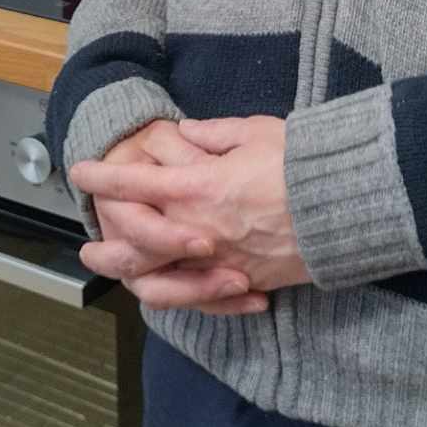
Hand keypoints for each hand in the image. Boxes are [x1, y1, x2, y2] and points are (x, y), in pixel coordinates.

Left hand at [72, 115, 310, 298]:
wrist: (346, 206)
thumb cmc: (301, 162)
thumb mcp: (253, 131)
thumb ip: (213, 133)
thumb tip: (188, 132)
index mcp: (195, 186)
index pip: (133, 182)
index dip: (102, 176)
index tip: (80, 170)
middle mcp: (197, 229)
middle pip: (133, 242)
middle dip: (105, 239)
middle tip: (87, 239)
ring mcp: (219, 261)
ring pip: (159, 277)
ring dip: (130, 273)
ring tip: (116, 271)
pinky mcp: (245, 281)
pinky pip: (202, 295)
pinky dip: (183, 292)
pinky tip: (174, 285)